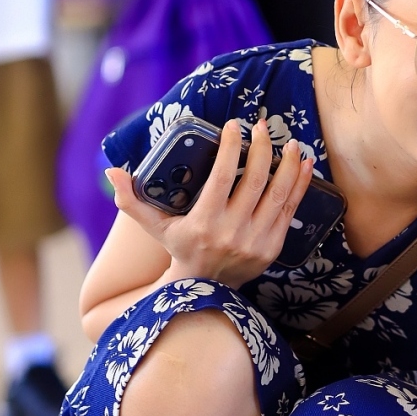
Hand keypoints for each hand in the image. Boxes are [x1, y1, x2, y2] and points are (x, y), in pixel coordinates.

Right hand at [106, 119, 314, 288]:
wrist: (206, 290)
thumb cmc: (180, 250)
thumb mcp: (155, 227)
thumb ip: (131, 201)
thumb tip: (111, 173)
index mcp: (204, 223)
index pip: (221, 177)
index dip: (231, 147)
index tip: (234, 125)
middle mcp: (232, 233)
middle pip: (255, 181)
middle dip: (262, 148)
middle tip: (262, 126)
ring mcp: (256, 242)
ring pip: (278, 194)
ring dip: (288, 164)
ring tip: (290, 141)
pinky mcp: (273, 248)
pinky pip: (290, 210)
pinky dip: (300, 185)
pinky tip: (305, 164)